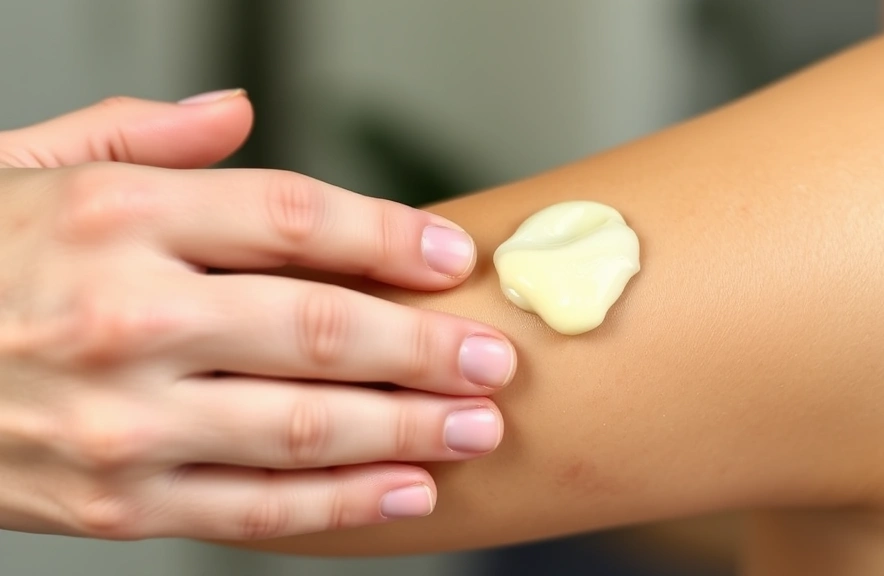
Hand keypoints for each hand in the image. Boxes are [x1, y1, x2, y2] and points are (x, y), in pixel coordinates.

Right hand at [0, 92, 515, 540]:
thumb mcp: (36, 168)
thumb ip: (145, 137)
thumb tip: (240, 112)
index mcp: (118, 218)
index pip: (296, 219)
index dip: (393, 238)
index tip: (453, 257)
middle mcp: (127, 316)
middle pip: (322, 329)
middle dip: (427, 349)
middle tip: (494, 358)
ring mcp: (122, 421)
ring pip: (302, 428)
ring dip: (408, 430)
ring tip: (478, 426)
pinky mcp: (114, 503)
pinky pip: (251, 510)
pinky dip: (340, 504)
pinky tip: (406, 489)